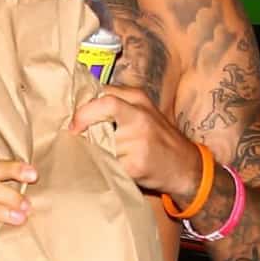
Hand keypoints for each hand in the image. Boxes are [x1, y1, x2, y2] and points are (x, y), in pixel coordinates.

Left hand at [69, 85, 199, 196]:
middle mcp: (139, 115)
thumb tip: (78, 106)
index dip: (83, 107)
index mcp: (137, 98)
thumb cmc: (157, 138)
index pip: (103, 93)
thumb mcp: (141, 111)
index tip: (73, 122)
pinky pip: (108, 162)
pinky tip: (113, 166)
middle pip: (102, 108)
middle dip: (84, 122)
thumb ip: (115, 103)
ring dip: (94, 148)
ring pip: (100, 139)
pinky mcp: (136, 163)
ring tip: (102, 153)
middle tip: (75, 134)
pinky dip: (104, 165)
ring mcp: (139, 139)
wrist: (186, 167)